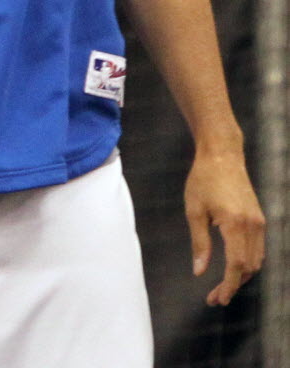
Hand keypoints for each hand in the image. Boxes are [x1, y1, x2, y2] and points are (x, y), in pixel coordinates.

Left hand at [184, 150, 264, 305]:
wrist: (222, 155)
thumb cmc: (203, 179)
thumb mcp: (194, 211)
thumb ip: (199, 243)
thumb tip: (199, 271)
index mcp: (235, 224)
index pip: (237, 266)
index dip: (228, 286)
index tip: (217, 299)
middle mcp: (253, 226)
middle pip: (249, 268)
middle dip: (233, 285)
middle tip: (214, 297)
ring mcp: (260, 223)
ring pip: (256, 261)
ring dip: (242, 276)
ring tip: (222, 285)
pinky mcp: (260, 219)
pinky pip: (258, 249)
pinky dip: (247, 262)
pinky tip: (232, 267)